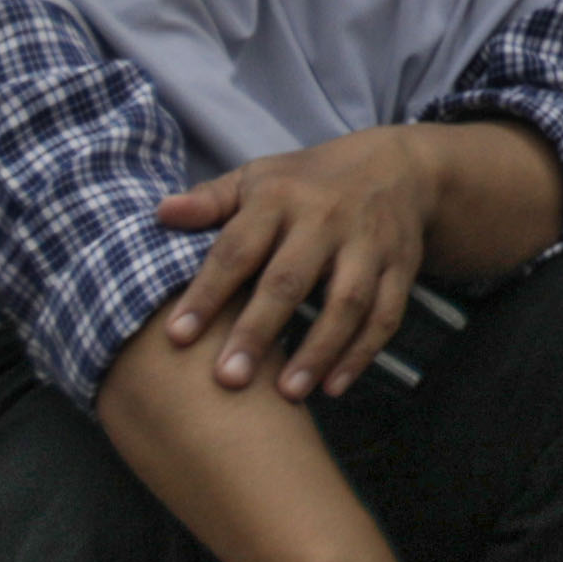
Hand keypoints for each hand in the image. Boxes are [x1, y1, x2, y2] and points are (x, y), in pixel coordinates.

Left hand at [160, 129, 444, 400]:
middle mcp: (327, 219)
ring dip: (318, 349)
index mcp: (280, 199)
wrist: (398, 167)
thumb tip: (161, 213)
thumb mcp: (257, 179)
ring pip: (346, 301)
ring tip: (286, 394)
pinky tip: (333, 387)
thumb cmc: (306, 184)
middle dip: (259, 330)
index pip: (237, 250)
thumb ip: (211, 201)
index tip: (177, 337)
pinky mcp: (401, 266)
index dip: (207, 293)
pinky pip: (386, 313)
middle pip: (290, 279)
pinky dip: (362, 352)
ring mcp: (369, 244)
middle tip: (229, 379)